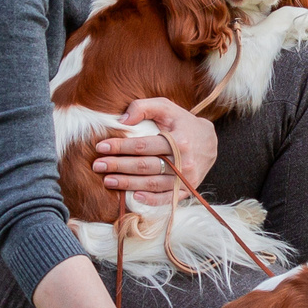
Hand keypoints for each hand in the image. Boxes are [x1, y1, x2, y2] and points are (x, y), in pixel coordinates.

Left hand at [96, 98, 219, 202]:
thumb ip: (144, 107)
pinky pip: (168, 199)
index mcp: (179, 139)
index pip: (143, 145)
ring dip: (128, 183)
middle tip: (97, 165)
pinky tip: (134, 197)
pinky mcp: (188, 189)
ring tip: (108, 181)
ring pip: (153, 183)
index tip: (100, 147)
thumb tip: (122, 120)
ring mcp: (187, 178)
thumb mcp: (166, 107)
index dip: (120, 146)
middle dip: (118, 165)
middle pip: (145, 166)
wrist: (210, 141)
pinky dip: (151, 200)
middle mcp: (184, 161)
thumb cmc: (182, 122)